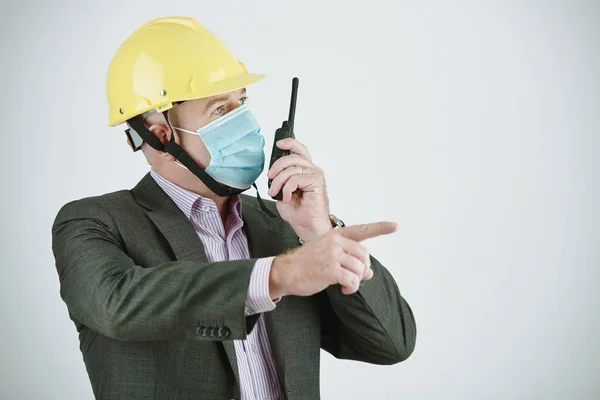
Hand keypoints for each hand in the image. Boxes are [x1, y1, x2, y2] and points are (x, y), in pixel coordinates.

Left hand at [267, 138, 330, 241]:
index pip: (299, 150)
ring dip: (279, 181)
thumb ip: (280, 179)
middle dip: (276, 167)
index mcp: (304, 171)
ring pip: (291, 168)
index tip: (279, 144)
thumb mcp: (282, 192)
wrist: (307, 227)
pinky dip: (287, 188)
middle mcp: (311, 170)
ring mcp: (315, 174)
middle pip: (292, 157)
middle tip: (270, 178)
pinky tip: (288, 197)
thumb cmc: (299, 213)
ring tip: (276, 192)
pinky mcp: (317, 181)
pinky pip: (295, 178)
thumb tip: (273, 173)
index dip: (289, 143)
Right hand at [269, 221, 397, 296]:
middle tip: (355, 278)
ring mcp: (333, 254)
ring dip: (356, 281)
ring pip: (360, 269)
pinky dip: (352, 288)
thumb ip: (349, 259)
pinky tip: (344, 290)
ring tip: (347, 285)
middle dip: (363, 269)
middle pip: (364, 255)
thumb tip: (370, 272)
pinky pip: (353, 280)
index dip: (381, 228)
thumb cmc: (307, 263)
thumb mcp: (328, 255)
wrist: (286, 271)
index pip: (362, 230)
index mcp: (336, 235)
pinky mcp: (330, 269)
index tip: (396, 226)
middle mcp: (335, 241)